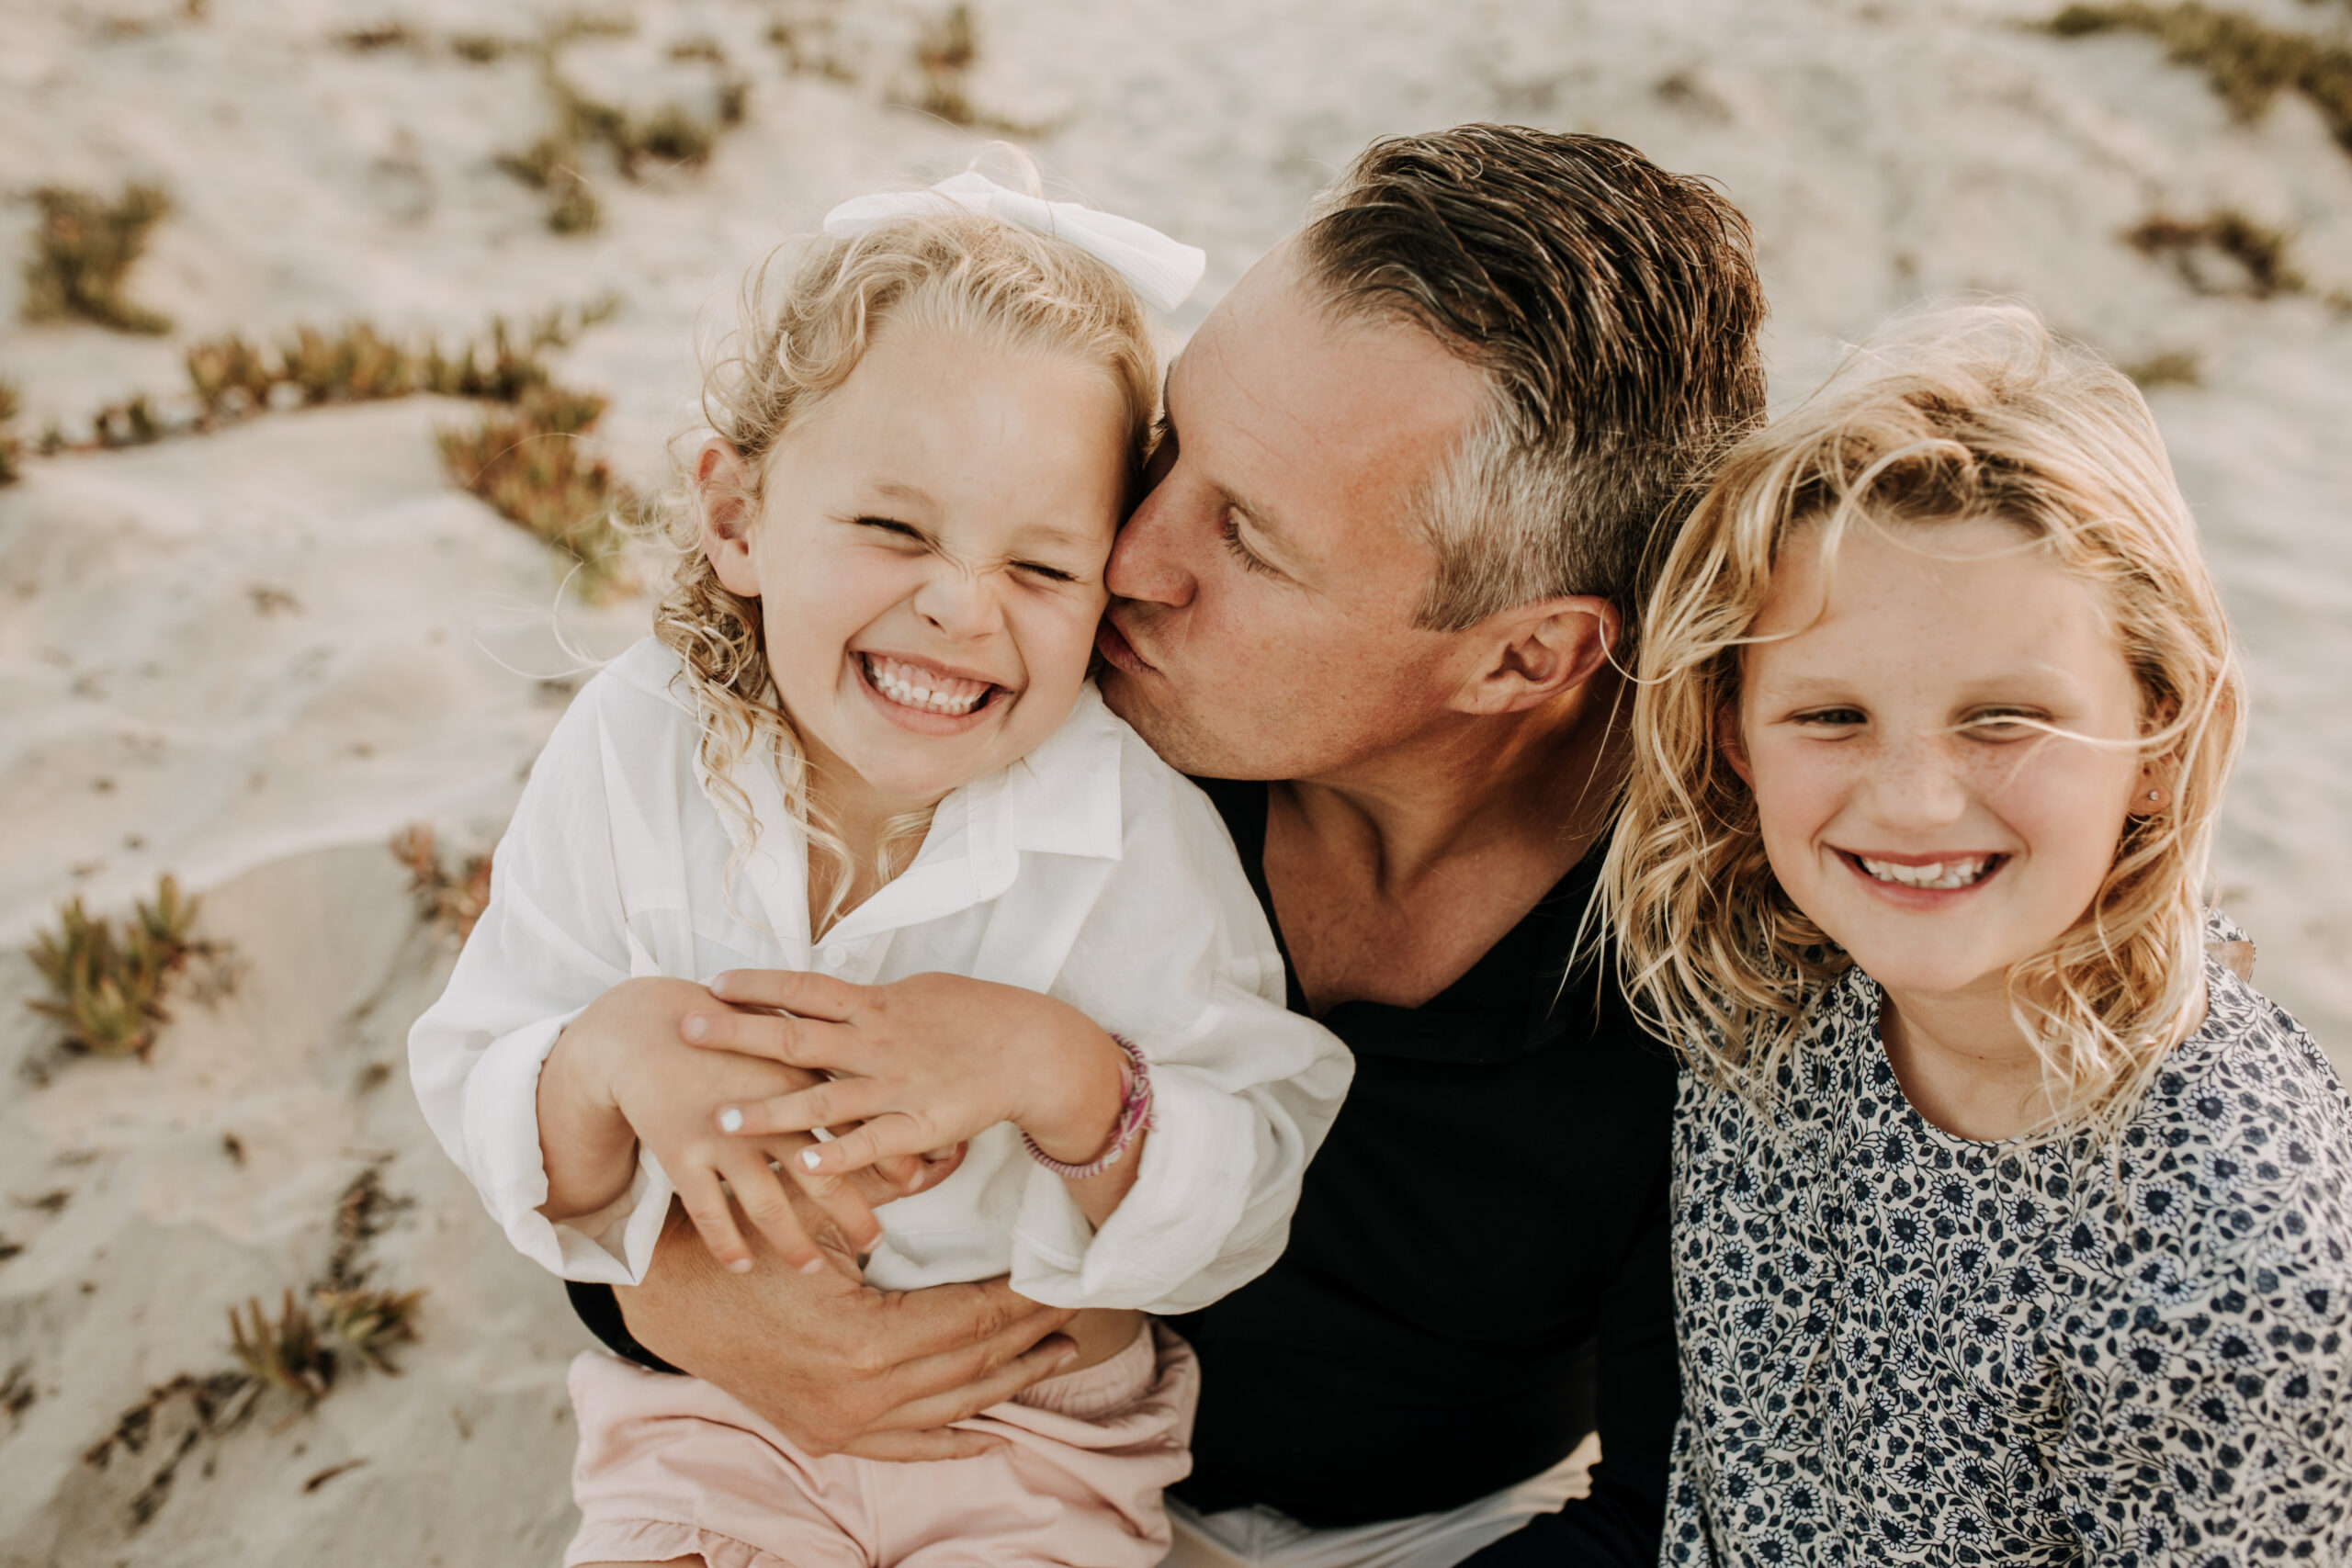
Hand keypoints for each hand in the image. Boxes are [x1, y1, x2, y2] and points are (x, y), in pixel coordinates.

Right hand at [546, 978, 935, 1275]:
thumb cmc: (728, 1032)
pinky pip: (708, 1212)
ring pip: (768, 1206)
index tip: (916, 1185)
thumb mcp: (784, 1040)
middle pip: (822, 1176)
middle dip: (853, 1215)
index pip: (857, 1128)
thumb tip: (885, 1092)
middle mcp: (766, 1112)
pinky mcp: (680, 1154)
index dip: (889, 1159)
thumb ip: (830, 1066)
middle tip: (875, 1244)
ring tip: (814, 1270)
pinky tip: (742, 1265)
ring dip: (795, 1243)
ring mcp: (721, 1138)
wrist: (645, 1029)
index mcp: (798, 1080)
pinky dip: (727, 1243)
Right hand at [616, 1199, 1082, 1459]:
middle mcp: (861, 1394)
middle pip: (971, 1364)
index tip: (1059, 1278)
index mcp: (866, 1338)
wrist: (673, 1295)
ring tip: (1057, 1355)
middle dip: (1030, 1338)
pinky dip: (951, 1441)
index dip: (1022, 1300)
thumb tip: (956, 1156)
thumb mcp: (820, 1208)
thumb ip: (889, 1186)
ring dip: (1007, 1384)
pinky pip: (905, 1448)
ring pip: (949, 1409)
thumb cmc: (749, 1239)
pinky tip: (992, 1432)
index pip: (972, 1320)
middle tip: (1078, 1312)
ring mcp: (843, 1423)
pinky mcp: (826, 1435)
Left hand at [683, 970, 1130, 1176]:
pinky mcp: (918, 1125)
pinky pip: (870, 1143)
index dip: (758, 986)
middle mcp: (875, 1042)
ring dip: (769, 1111)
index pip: (804, 989)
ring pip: (821, 1098)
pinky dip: (836, 1154)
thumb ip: (872, 1003)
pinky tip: (802, 1164)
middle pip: (794, 1037)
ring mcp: (894, 1085)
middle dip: (737, 1035)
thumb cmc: (978, 1016)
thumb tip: (835, 998)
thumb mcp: (920, 994)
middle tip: (685, 1030)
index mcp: (875, 1005)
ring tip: (722, 1121)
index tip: (712, 984)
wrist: (1033, 1049)